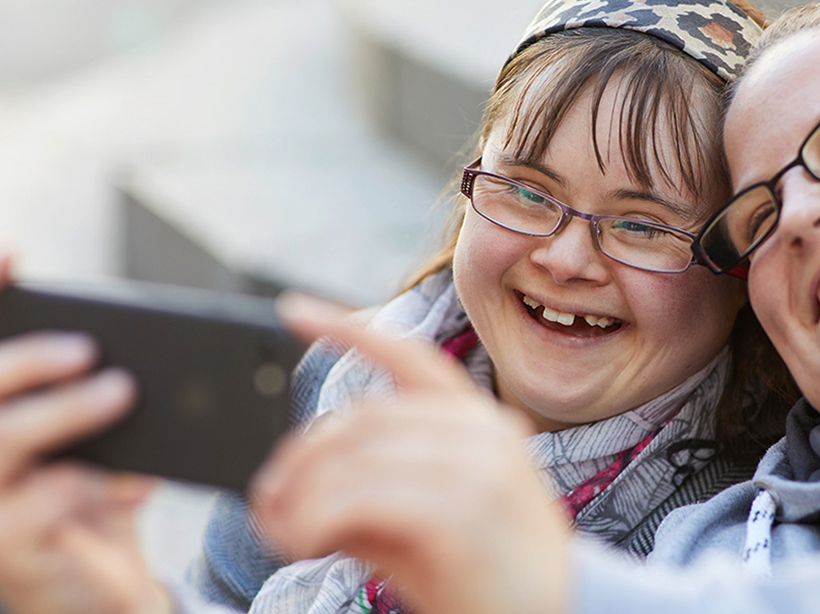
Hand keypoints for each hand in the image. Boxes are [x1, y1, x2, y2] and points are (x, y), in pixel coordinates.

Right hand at [0, 254, 169, 613]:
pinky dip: (85, 485)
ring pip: (0, 442)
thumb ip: (104, 395)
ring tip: (122, 391)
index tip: (12, 252)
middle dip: (26, 360)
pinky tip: (133, 481)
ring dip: (62, 412)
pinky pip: (34, 507)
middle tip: (87, 348)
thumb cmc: (95, 498)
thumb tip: (141, 357)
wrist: (102, 588)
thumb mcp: (102, 442)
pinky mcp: (5, 548)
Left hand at [254, 293, 570, 613]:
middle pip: (363, 418)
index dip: (348, 329)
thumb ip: (369, 486)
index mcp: (481, 422)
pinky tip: (306, 544)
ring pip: (356, 459)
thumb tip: (285, 480)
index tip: (292, 309)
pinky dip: (315, 519)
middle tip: (267, 501)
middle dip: (301, 458)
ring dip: (301, 497)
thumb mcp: (419, 522)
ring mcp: (482, 468)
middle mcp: (486, 432)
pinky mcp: (467, 511)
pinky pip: (362, 499)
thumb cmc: (481, 577)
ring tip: (284, 533)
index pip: (409, 357)